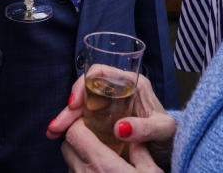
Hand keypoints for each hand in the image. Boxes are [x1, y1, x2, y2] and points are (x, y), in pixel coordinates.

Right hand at [47, 75, 174, 171]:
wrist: (168, 150)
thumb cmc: (169, 136)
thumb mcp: (163, 130)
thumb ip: (146, 128)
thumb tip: (120, 128)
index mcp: (133, 82)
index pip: (100, 72)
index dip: (83, 85)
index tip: (73, 105)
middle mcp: (120, 88)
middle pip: (86, 88)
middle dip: (68, 106)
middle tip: (57, 126)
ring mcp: (111, 103)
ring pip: (82, 103)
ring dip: (66, 116)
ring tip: (53, 132)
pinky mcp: (106, 117)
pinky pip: (84, 116)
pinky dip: (71, 125)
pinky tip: (61, 134)